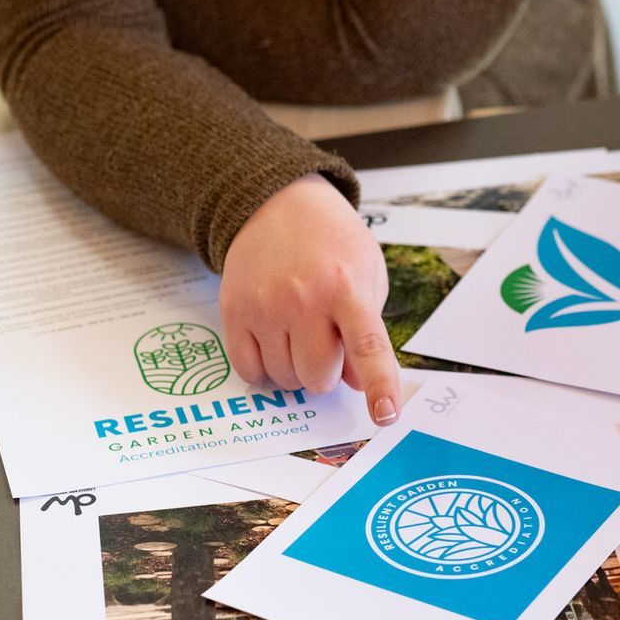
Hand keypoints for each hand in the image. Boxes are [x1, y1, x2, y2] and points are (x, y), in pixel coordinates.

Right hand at [221, 174, 400, 425]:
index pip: (367, 346)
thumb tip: (354, 383)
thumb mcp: (367, 275)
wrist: (276, 204)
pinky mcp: (234, 311)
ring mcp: (265, 306)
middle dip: (325, 372)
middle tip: (324, 342)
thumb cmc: (331, 244)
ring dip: (295, 369)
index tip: (385, 415)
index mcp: (347, 288)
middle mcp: (304, 299)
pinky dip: (264, 370)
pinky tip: (272, 343)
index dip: (379, 385)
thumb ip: (367, 331)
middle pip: (317, 376)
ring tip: (297, 333)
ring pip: (284, 379)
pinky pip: (249, 371)